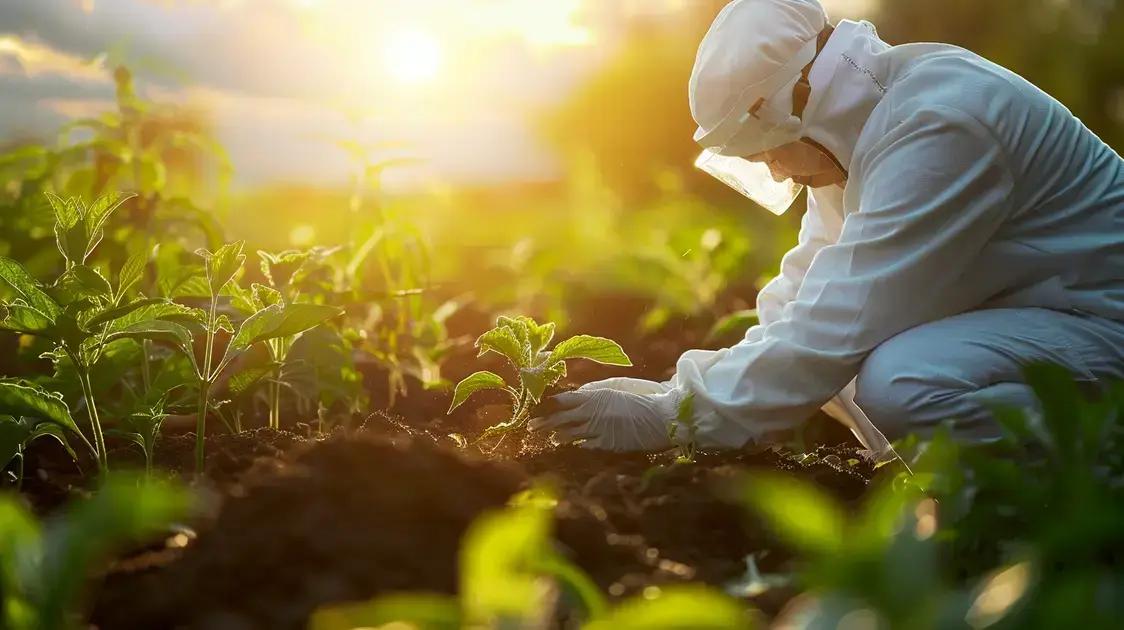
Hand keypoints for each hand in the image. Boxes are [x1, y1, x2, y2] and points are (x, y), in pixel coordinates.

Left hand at [529, 378, 682, 451]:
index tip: (536, 406)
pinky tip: (573, 446)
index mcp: (594, 395)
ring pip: (570, 435)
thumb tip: (579, 393)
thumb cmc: (643, 396)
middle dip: (544, 423)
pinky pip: (586, 446)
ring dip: (558, 436)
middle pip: (561, 419)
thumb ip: (596, 390)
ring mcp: (599, 430)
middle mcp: (592, 413)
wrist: (662, 417)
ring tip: (551, 438)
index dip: (548, 404)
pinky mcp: (607, 445)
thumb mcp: (617, 386)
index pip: (563, 399)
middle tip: (530, 426)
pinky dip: (579, 445)